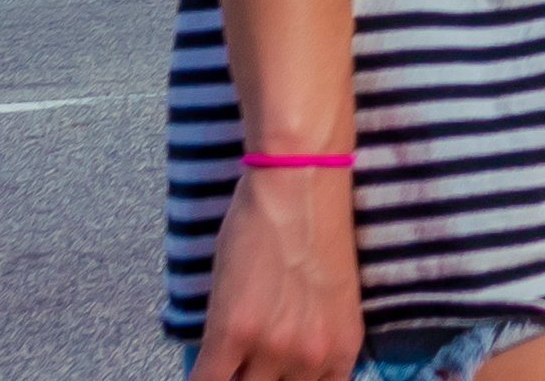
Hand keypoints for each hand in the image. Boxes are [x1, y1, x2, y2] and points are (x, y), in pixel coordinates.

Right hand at [196, 168, 363, 380]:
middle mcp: (311, 357)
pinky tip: (203, 369)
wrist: (300, 182)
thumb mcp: (333, 300)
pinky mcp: (233, 331)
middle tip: (245, 364)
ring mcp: (273, 347)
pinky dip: (201, 379)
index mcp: (342, 350)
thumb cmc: (317, 227)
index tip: (267, 377)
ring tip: (223, 359)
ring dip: (229, 377)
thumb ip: (314, 341)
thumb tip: (283, 368)